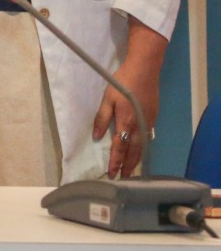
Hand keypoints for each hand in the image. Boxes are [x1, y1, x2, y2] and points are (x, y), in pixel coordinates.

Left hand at [93, 62, 160, 178]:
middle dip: (128, 166)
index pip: (120, 148)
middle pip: (134, 152)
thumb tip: (97, 137)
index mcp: (126, 122)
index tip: (112, 174)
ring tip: (131, 171)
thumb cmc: (122, 83)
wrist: (145, 71)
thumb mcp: (108, 99)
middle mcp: (139, 126)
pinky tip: (140, 152)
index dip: (115, 162)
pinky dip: (143, 149)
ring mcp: (148, 123)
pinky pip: (148, 139)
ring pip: (143, 147)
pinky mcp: (153, 118)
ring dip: (136, 160)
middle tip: (123, 179)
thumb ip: (102, 118)